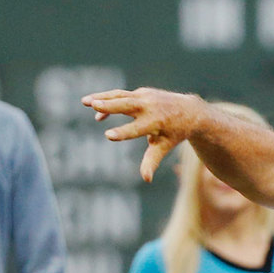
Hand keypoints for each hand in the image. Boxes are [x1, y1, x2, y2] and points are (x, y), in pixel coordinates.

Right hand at [82, 88, 203, 181]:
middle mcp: (150, 107)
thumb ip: (153, 160)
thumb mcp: (164, 146)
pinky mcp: (141, 92)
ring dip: (102, 98)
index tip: (108, 136)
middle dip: (109, 106)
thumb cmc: (174, 132)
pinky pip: (122, 96)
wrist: (188, 110)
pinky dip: (109, 101)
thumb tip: (146, 179)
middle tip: (92, 105)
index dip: (122, 132)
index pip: (137, 129)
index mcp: (156, 122)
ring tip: (84, 102)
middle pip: (126, 105)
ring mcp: (145, 97)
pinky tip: (97, 113)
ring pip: (120, 96)